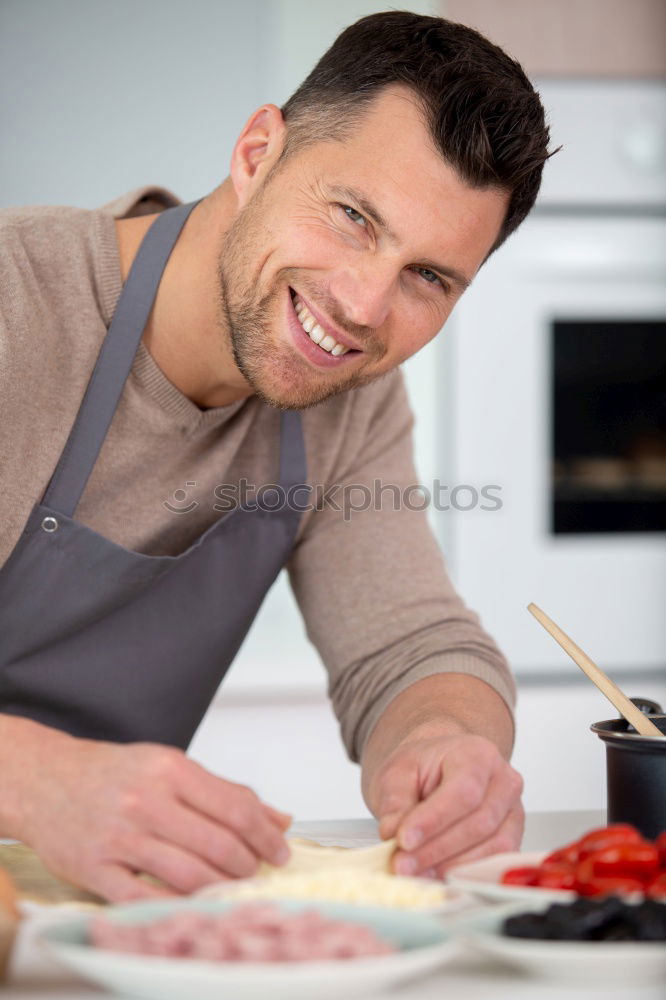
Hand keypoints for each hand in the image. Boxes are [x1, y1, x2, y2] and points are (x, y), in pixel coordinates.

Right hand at [18, 730, 291, 901]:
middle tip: (257, 873)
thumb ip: (226, 792)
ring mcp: (120, 836)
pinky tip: (194, 903)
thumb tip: (280, 818)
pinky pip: (146, 898)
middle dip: (248, 866)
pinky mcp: (95, 868)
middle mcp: (146, 800)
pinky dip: (178, 906)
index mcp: (170, 768)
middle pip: (218, 843)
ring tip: (232, 888)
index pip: (236, 808)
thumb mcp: (170, 766)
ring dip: (221, 888)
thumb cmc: (114, 773)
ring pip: (189, 874)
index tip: (279, 850)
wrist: (46, 779)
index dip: (266, 835)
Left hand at [368, 730, 523, 878]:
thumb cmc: (425, 767)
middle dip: (437, 849)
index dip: (434, 820)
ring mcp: (513, 811)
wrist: (441, 767)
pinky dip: (465, 873)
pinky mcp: (512, 838)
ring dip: (451, 866)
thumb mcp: (399, 772)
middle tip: (402, 863)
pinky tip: (436, 875)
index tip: (404, 839)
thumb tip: (393, 833)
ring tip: (415, 871)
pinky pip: (495, 862)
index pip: (464, 791)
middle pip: (479, 822)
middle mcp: (504, 781)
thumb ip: (396, 801)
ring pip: (492, 847)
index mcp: (478, 754)